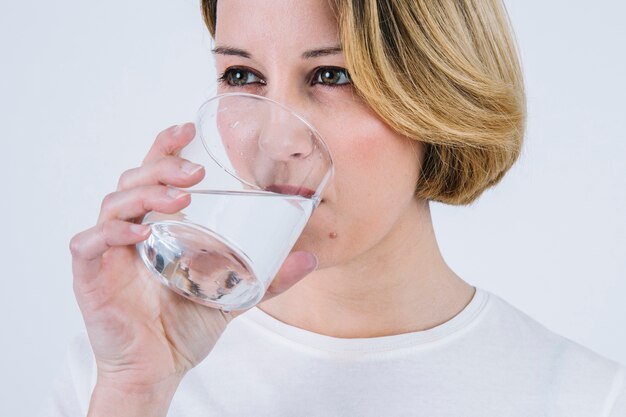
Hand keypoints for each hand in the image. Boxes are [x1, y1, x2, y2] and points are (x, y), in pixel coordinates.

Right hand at [69, 123, 317, 415]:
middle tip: (196, 172)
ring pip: (113, 203)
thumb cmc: (185, 325)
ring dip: (146, 193)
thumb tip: (308, 258)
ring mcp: (108, 253)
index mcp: (157, 228)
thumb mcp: (233, 294)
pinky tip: (143, 232)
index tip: (188, 129)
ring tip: (181, 198)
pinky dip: (112, 232)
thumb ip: (268, 277)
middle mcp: (129, 232)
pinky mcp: (90, 277)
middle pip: (133, 180)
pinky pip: (89, 243)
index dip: (164, 147)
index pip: (153, 175)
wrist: (158, 367)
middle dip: (163, 167)